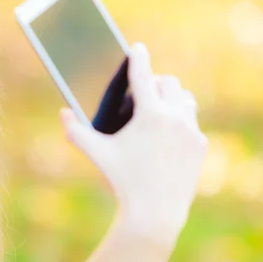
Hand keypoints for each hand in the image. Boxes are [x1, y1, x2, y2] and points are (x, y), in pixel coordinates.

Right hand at [61, 43, 207, 236]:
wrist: (155, 213)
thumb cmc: (122, 181)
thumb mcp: (97, 155)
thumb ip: (76, 132)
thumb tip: (62, 113)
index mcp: (150, 114)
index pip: (143, 74)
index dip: (138, 57)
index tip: (137, 48)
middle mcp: (175, 117)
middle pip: (169, 82)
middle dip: (156, 81)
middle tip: (144, 89)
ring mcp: (191, 131)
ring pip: (184, 100)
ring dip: (172, 98)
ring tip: (159, 107)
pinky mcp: (200, 146)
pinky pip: (192, 123)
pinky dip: (180, 122)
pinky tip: (169, 132)